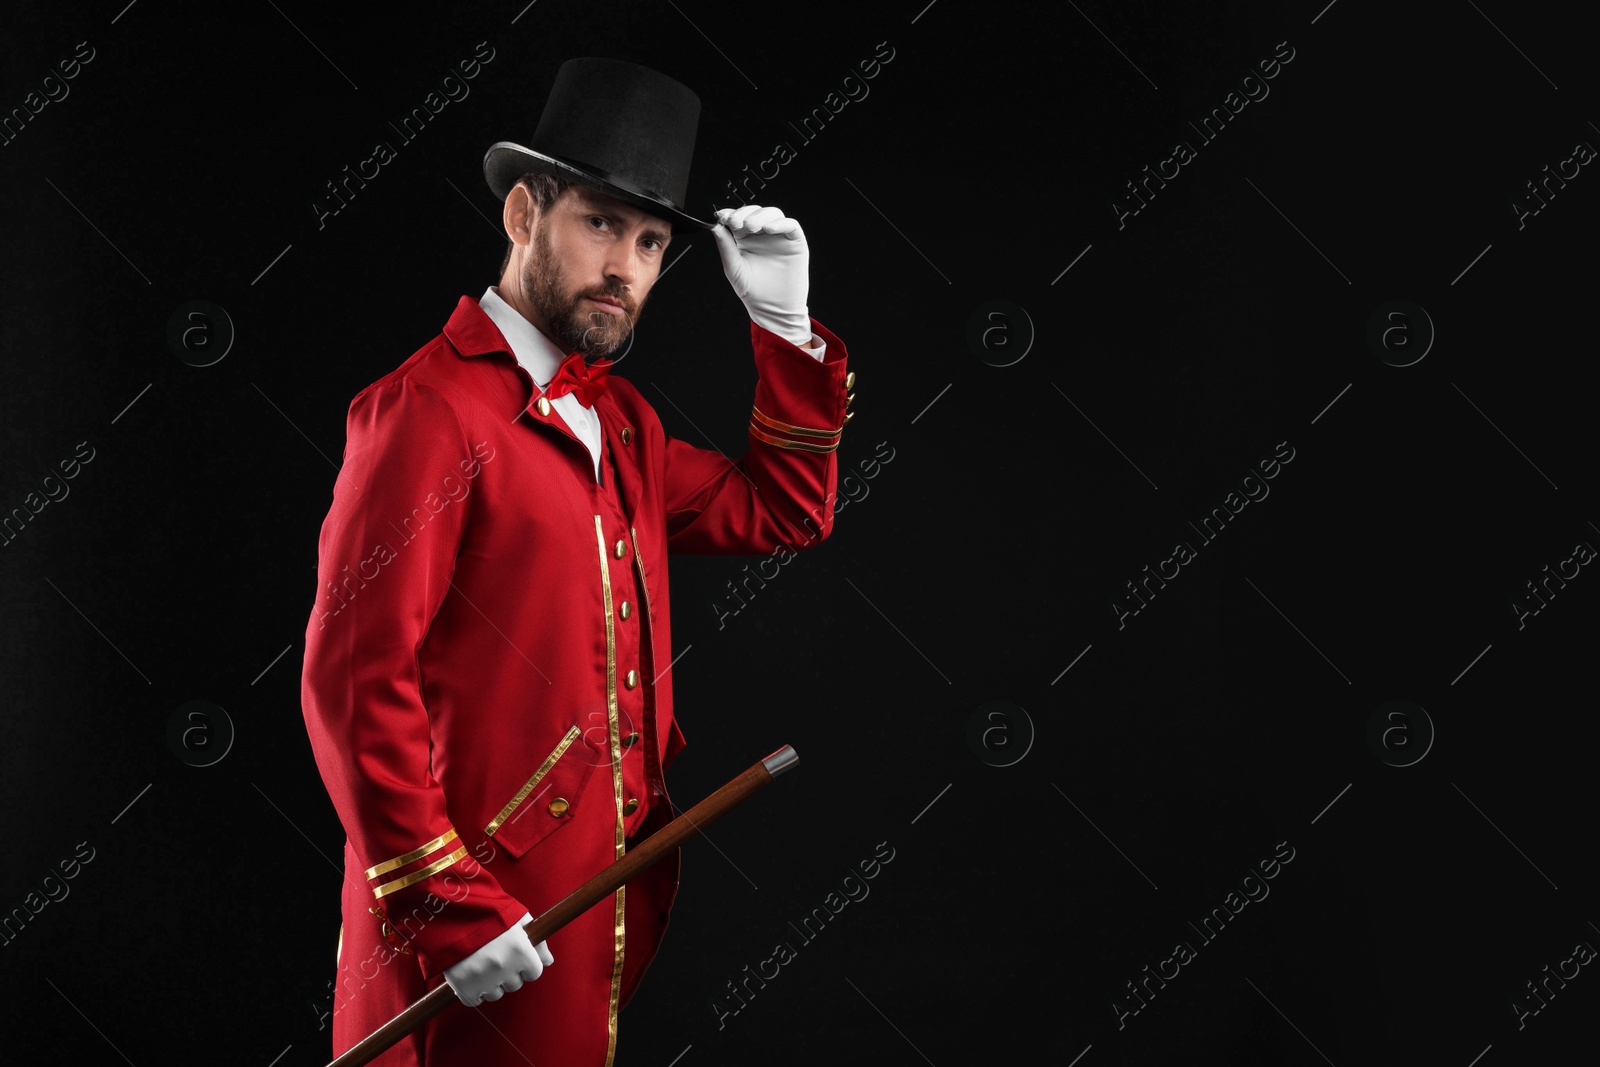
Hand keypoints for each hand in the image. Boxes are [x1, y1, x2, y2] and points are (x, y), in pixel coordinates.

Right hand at [442, 911, 553, 1006]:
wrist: (451, 911)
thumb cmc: (489, 912)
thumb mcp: (519, 918)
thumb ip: (537, 941)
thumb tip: (548, 961)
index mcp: (521, 950)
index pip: (534, 972)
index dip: (526, 964)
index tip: (517, 957)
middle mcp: (505, 968)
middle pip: (515, 984)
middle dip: (509, 973)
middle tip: (496, 956)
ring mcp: (484, 979)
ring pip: (496, 994)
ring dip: (491, 983)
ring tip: (481, 963)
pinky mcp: (463, 986)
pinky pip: (474, 1000)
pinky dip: (473, 992)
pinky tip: (470, 976)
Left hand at [712, 205, 811, 346]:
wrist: (773, 309)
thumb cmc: (753, 292)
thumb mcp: (734, 268)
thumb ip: (725, 247)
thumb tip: (715, 226)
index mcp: (745, 239)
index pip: (738, 218)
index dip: (730, 213)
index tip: (722, 216)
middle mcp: (762, 235)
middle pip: (755, 212)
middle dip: (744, 213)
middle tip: (735, 222)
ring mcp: (779, 237)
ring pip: (772, 214)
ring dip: (760, 216)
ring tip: (751, 227)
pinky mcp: (795, 242)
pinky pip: (791, 225)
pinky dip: (780, 223)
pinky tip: (769, 229)